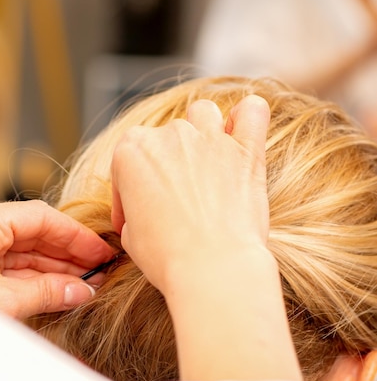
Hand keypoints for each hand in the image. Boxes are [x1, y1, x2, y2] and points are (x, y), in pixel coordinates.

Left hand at [0, 200, 112, 317]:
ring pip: (24, 254)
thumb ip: (45, 293)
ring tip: (84, 287)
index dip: (76, 236)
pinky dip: (35, 281)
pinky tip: (58, 292)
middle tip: (99, 274)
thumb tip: (82, 291)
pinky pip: (10, 269)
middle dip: (68, 255)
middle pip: (35, 234)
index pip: (41, 218)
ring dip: (54, 270)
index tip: (103, 253)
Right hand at [111, 95, 270, 292]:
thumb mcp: (130, 236)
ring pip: (203, 115)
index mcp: (131, 151)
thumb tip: (144, 212)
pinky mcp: (247, 150)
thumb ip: (134, 209)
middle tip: (174, 203)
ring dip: (202, 132)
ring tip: (206, 161)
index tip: (139, 216)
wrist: (213, 269)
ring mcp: (210, 139)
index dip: (131, 195)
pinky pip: (253, 111)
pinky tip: (243, 132)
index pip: (126, 164)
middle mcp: (170, 136)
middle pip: (166, 139)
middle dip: (168, 168)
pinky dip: (249, 117)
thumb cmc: (168, 257)